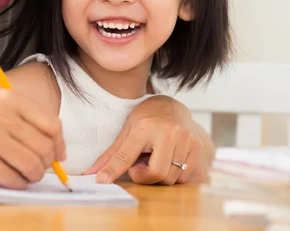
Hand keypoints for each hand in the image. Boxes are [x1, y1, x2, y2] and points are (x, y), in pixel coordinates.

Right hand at [0, 88, 65, 189]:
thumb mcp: (1, 108)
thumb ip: (29, 122)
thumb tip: (58, 149)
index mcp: (12, 99)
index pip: (51, 124)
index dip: (59, 144)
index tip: (59, 155)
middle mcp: (1, 114)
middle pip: (42, 146)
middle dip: (47, 163)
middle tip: (42, 168)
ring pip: (29, 163)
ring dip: (34, 176)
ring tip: (30, 176)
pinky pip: (8, 176)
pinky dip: (17, 183)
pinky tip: (15, 181)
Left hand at [83, 96, 205, 184]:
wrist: (173, 106)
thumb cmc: (147, 118)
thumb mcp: (127, 130)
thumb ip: (112, 154)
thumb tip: (92, 174)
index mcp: (145, 127)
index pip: (126, 155)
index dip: (113, 171)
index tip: (102, 182)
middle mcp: (169, 132)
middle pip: (156, 173)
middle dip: (144, 176)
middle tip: (139, 165)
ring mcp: (186, 140)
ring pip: (171, 177)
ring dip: (158, 176)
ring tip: (153, 159)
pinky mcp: (197, 147)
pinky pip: (183, 176)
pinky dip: (172, 175)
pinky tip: (166, 160)